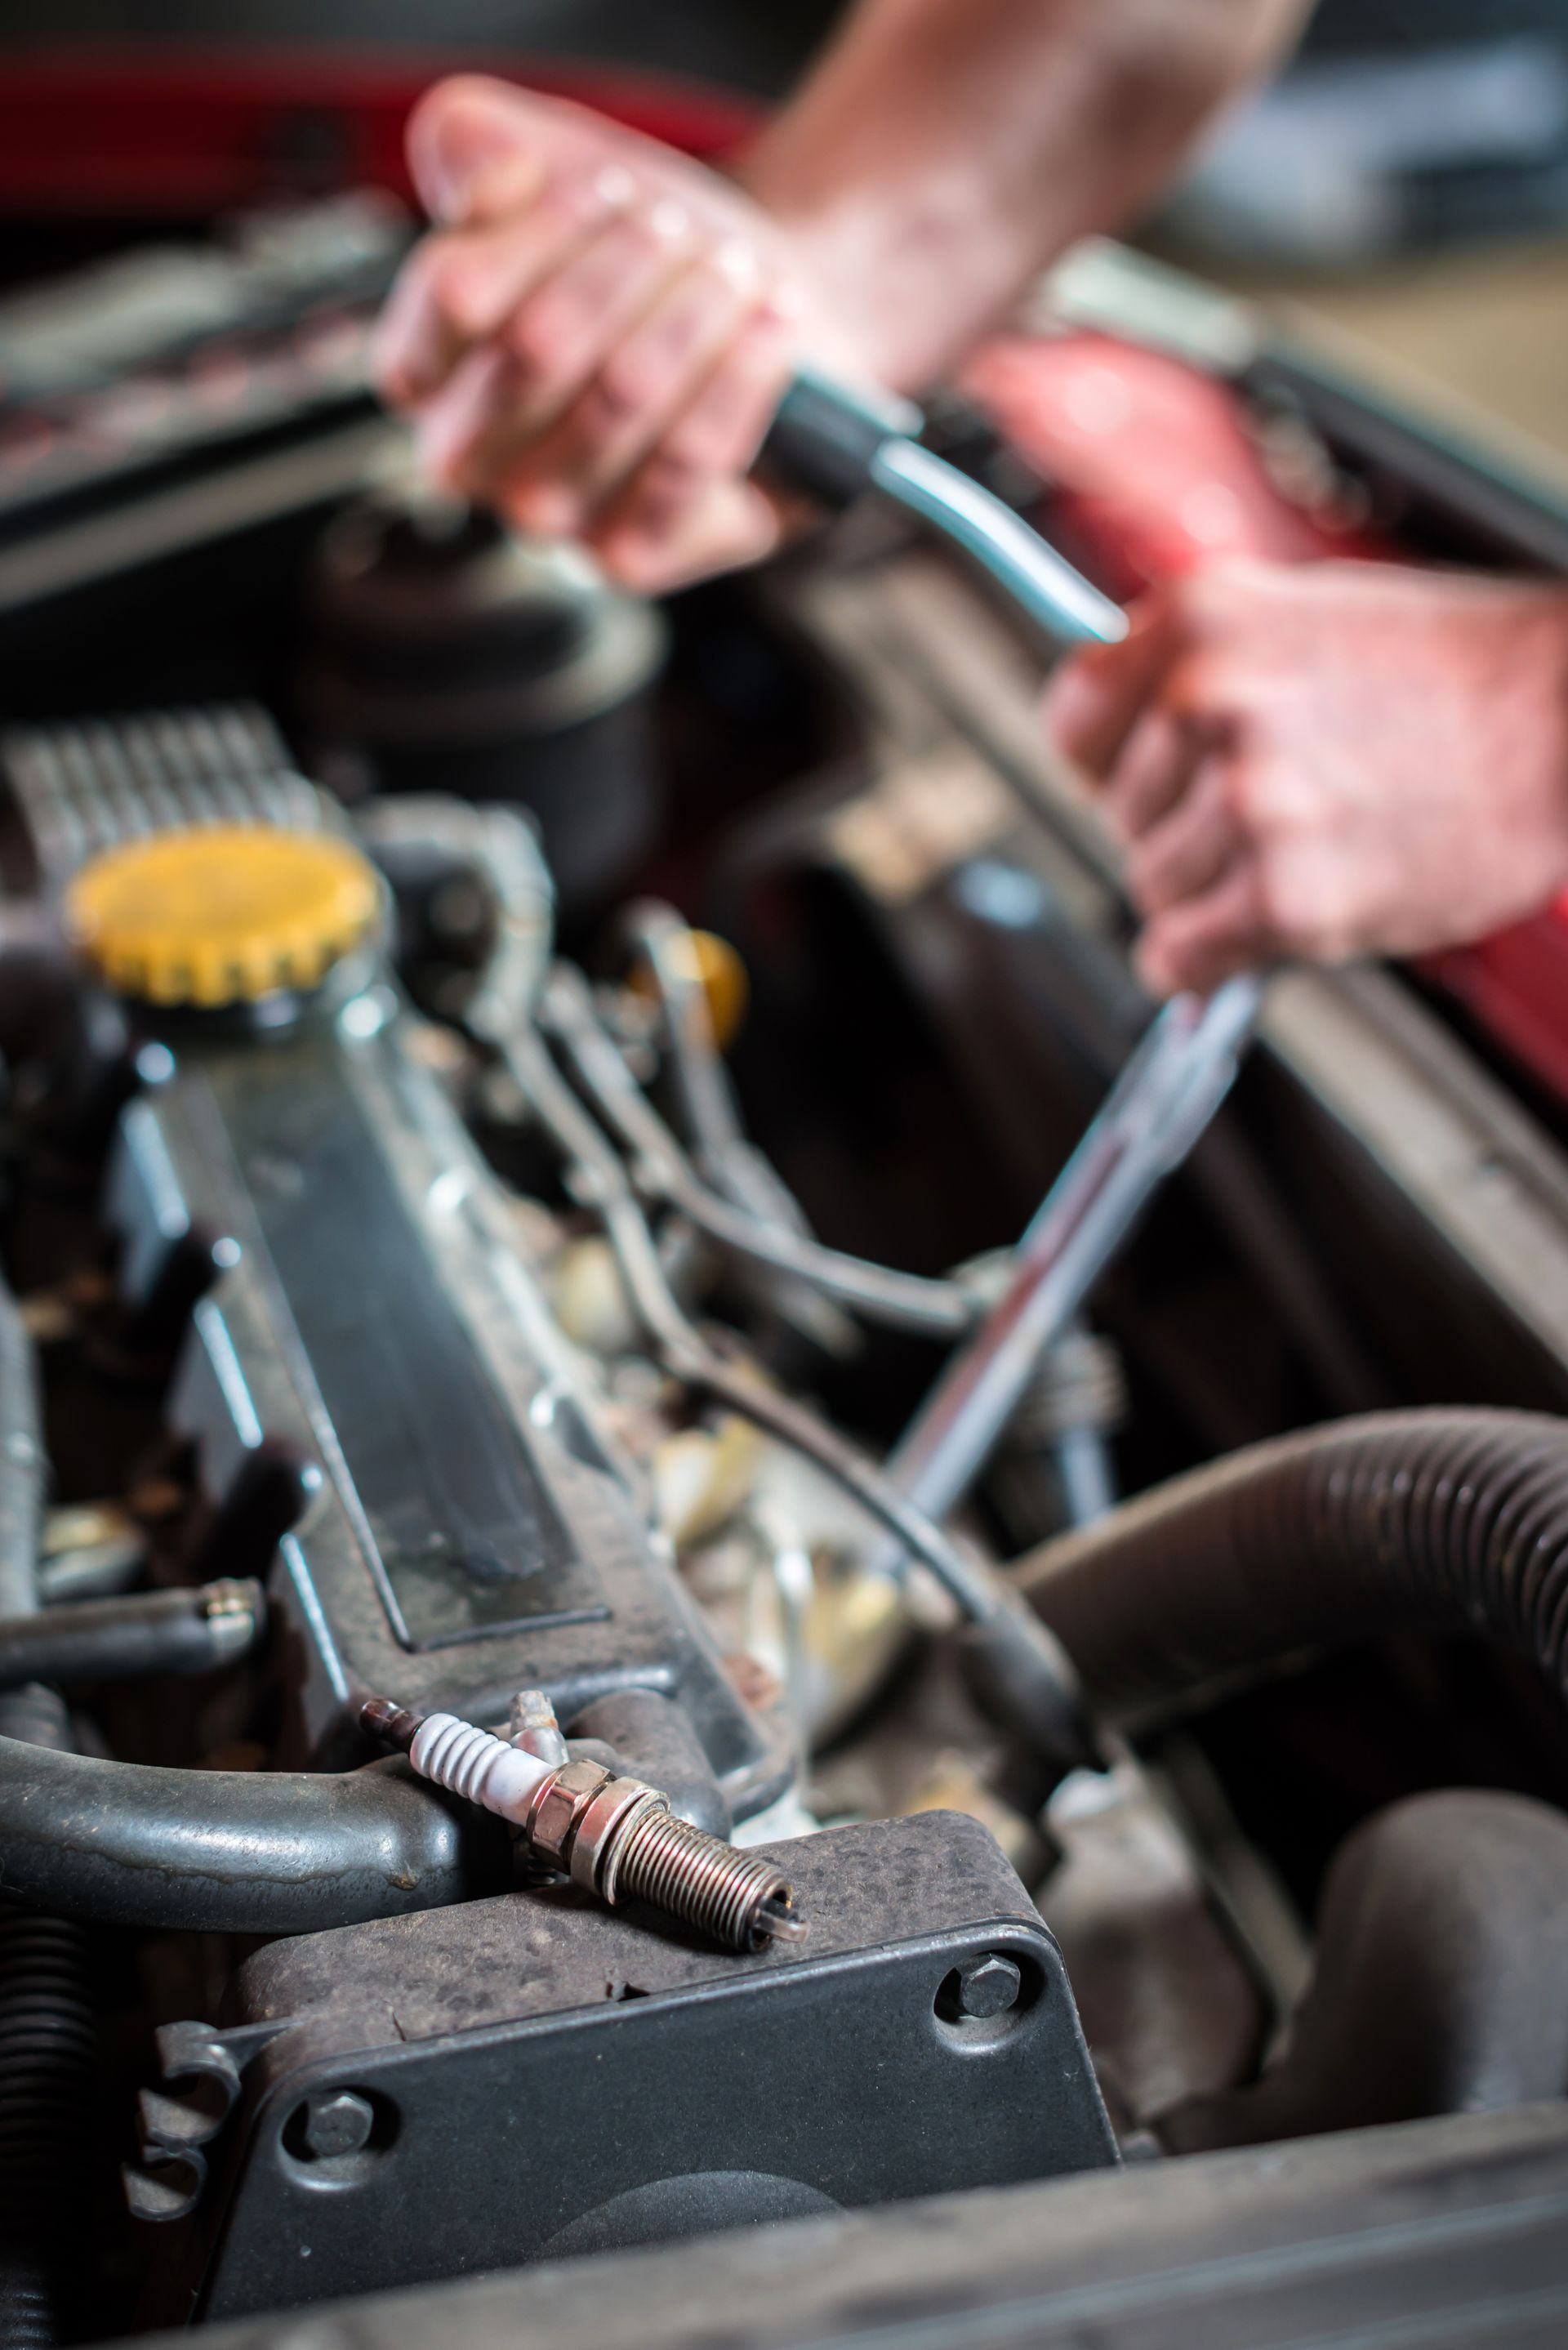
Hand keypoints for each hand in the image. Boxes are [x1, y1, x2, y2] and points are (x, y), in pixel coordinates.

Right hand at [376, 76, 845, 590]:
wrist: (748, 313)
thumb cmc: (635, 253)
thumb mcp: (550, 163)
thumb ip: (478, 141)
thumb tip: (489, 168)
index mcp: (422, 365)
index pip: (454, 295)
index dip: (540, 230)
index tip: (606, 185)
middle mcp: (467, 456)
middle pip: (541, 347)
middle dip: (628, 268)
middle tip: (680, 230)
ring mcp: (546, 515)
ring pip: (622, 398)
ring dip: (695, 315)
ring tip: (735, 270)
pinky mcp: (629, 556)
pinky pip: (685, 463)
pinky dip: (740, 381)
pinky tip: (772, 329)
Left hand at [1044, 560, 1567, 993]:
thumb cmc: (1457, 674)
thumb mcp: (1304, 617)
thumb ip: (1202, 667)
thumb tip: (1117, 735)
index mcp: (1202, 621)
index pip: (1076, 717)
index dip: (1115, 760)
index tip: (1148, 778)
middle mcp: (1209, 701)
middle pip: (1120, 814)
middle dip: (1182, 829)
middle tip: (1273, 817)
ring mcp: (1246, 800)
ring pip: (1153, 889)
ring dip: (1210, 895)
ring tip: (1302, 857)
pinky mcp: (1283, 893)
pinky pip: (1180, 956)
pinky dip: (1205, 963)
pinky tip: (1260, 933)